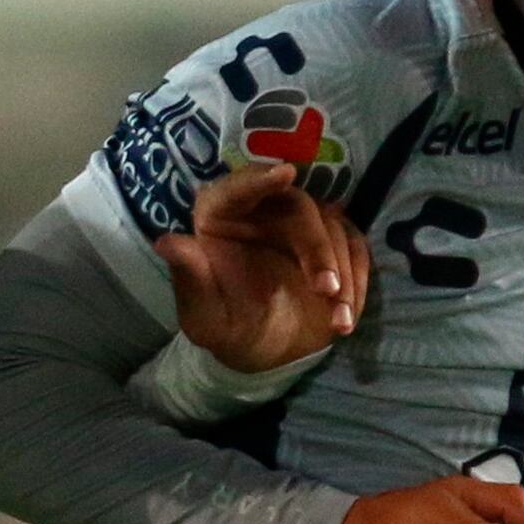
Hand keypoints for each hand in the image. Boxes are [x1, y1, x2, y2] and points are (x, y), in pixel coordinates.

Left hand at [155, 163, 363, 379]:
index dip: (257, 181)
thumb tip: (166, 243)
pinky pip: (354, 246)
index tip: (285, 174)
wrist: (262, 348)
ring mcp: (300, 221)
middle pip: (298, 207)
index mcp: (219, 216)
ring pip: (332, 226)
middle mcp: (261, 208)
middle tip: (326, 289)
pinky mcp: (332, 240)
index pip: (235, 190)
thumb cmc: (226, 326)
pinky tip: (345, 318)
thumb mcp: (203, 315)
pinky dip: (356, 280)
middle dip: (317, 248)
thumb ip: (190, 279)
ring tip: (337, 320)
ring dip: (341, 273)